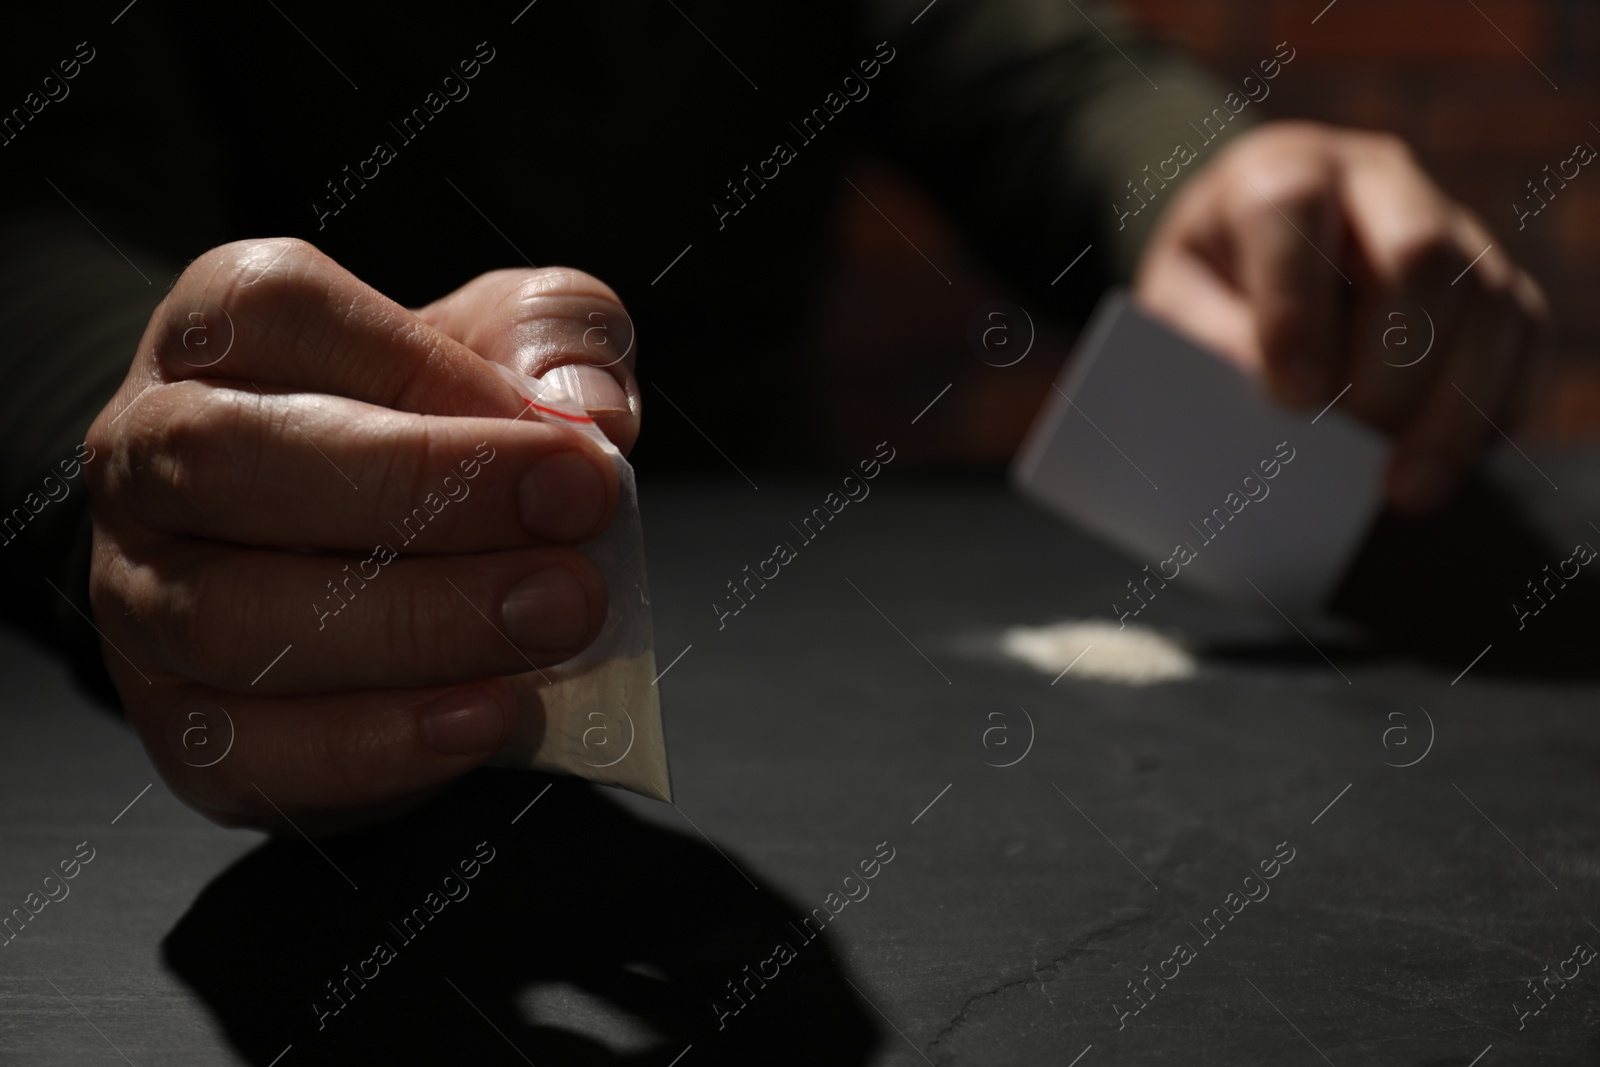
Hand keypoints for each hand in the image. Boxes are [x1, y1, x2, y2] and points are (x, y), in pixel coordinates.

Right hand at [85, 238, 639, 833]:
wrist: (392, 564)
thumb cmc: (443, 430)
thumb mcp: (511, 343)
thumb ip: (558, 337)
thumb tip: (587, 410)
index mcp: (219, 331)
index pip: (278, 311)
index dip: (420, 367)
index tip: (554, 430)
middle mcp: (149, 455)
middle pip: (227, 458)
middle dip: (417, 493)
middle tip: (571, 520)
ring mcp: (140, 596)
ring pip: (229, 618)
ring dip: (415, 626)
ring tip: (553, 619)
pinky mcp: (176, 722)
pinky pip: (243, 748)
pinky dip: (376, 741)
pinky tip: (485, 715)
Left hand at [1134, 120, 1551, 512]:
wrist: (1253, 281)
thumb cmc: (1208, 293)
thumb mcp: (1177, 308)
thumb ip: (1209, 342)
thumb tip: (1281, 397)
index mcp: (1281, 170)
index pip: (1296, 207)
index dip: (1296, 306)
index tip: (1292, 397)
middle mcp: (1377, 182)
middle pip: (1419, 251)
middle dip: (1389, 359)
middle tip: (1347, 437)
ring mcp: (1451, 228)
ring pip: (1485, 302)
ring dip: (1449, 406)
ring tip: (1403, 486)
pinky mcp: (1494, 285)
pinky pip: (1523, 341)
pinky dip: (1491, 411)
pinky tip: (1444, 465)